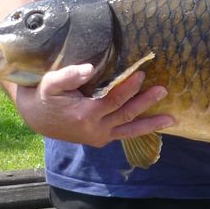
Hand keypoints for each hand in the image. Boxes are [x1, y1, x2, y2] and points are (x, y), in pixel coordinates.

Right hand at [11, 64, 174, 147]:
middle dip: (146, 102)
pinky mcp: (101, 139)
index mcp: (85, 114)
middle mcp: (95, 129)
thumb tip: (89, 68)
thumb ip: (68, 76)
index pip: (113, 100)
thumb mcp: (50, 84)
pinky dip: (140, 130)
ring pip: (129, 130)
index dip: (128, 87)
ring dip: (151, 124)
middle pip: (126, 115)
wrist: (37, 118)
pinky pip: (124, 135)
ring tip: (172, 119)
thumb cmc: (45, 96)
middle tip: (163, 90)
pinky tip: (157, 126)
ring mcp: (99, 136)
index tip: (141, 73)